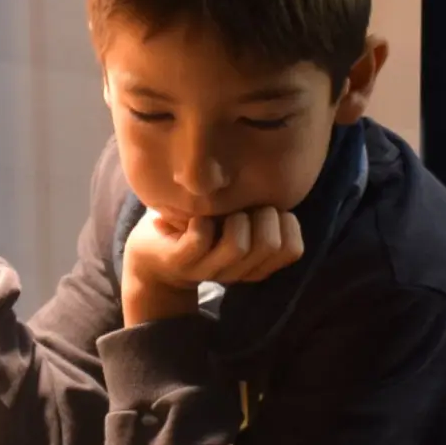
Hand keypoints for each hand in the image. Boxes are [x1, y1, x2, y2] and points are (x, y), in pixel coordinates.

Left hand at [121, 205, 303, 323]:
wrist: (152, 254)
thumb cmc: (200, 225)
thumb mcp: (238, 218)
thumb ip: (261, 207)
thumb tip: (284, 173)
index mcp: (256, 265)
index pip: (294, 249)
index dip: (287, 222)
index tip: (266, 209)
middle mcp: (237, 271)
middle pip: (271, 244)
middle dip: (263, 214)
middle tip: (244, 208)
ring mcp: (208, 269)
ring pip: (239, 245)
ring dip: (233, 218)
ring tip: (222, 213)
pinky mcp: (181, 262)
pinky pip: (201, 239)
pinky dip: (200, 221)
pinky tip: (196, 217)